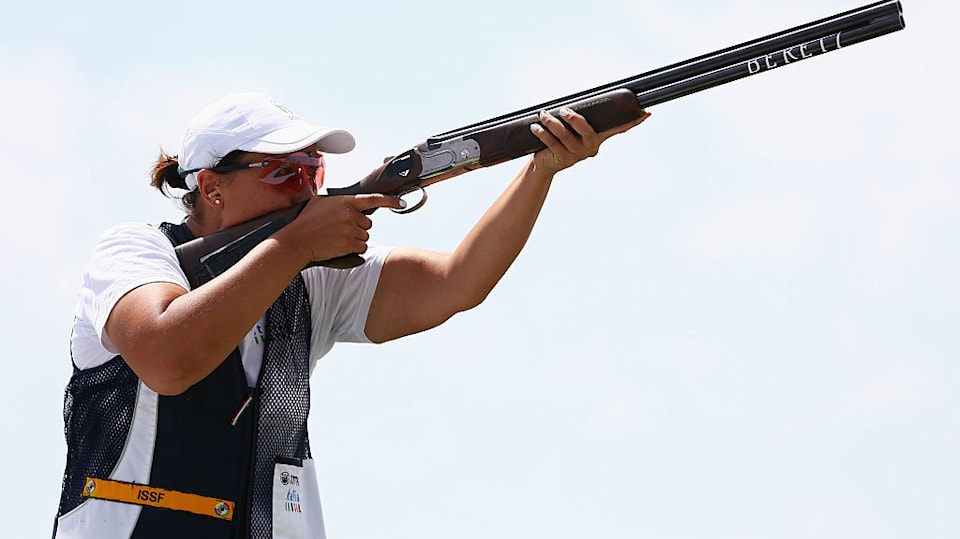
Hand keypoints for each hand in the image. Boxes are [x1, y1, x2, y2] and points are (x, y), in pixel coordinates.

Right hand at [285, 194, 404, 262]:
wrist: (296, 240)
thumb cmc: (305, 222)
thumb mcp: (319, 203)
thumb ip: (336, 201)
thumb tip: (346, 203)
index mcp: (345, 201)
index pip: (372, 199)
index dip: (390, 201)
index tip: (401, 202)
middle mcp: (350, 214)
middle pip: (368, 224)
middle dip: (358, 228)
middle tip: (339, 230)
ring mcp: (350, 229)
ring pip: (365, 237)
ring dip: (355, 240)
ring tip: (336, 238)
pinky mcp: (348, 244)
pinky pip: (361, 248)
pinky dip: (354, 250)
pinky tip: (339, 247)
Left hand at [530, 107, 651, 175]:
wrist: (545, 162)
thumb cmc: (559, 139)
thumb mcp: (571, 127)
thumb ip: (578, 115)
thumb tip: (576, 99)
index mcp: (598, 137)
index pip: (619, 129)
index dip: (633, 121)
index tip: (646, 112)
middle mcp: (591, 148)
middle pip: (587, 131)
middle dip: (574, 119)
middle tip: (563, 110)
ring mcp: (578, 155)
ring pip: (566, 137)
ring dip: (552, 124)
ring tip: (542, 115)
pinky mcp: (563, 160)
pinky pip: (553, 144)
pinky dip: (543, 133)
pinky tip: (536, 127)